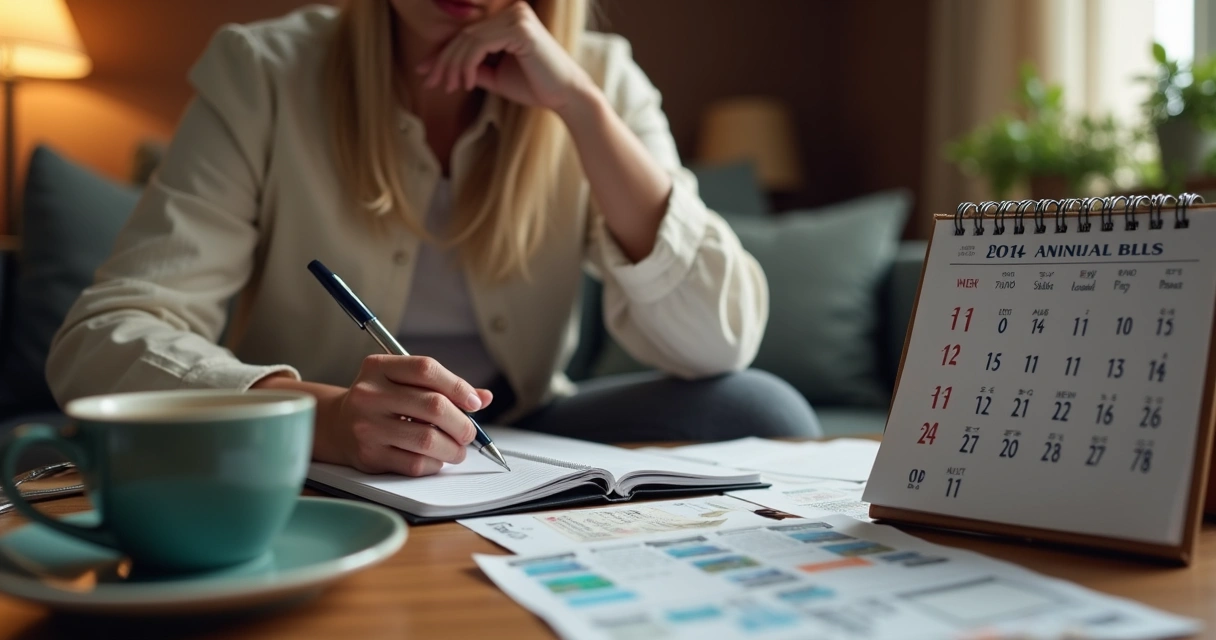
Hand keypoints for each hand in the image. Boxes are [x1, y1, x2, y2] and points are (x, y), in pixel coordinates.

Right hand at [322, 355, 492, 476]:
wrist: (337, 426)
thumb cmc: (381, 401)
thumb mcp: (404, 382)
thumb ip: (442, 386)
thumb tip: (483, 397)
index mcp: (379, 368)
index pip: (426, 369)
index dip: (458, 386)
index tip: (475, 402)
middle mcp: (369, 394)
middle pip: (433, 406)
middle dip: (462, 423)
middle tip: (469, 432)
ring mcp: (367, 426)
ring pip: (428, 439)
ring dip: (453, 448)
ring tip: (457, 449)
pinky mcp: (369, 455)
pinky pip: (415, 463)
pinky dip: (435, 463)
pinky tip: (436, 459)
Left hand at [417, 1, 592, 112]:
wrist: (565, 97)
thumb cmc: (535, 86)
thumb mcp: (495, 75)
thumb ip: (473, 67)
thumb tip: (445, 66)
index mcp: (509, 16)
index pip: (467, 32)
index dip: (443, 53)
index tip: (424, 72)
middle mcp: (513, 10)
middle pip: (464, 34)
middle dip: (443, 61)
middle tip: (430, 82)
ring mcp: (517, 16)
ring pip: (468, 40)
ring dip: (452, 66)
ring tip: (448, 87)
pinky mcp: (519, 28)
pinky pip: (480, 45)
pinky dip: (467, 65)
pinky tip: (465, 83)